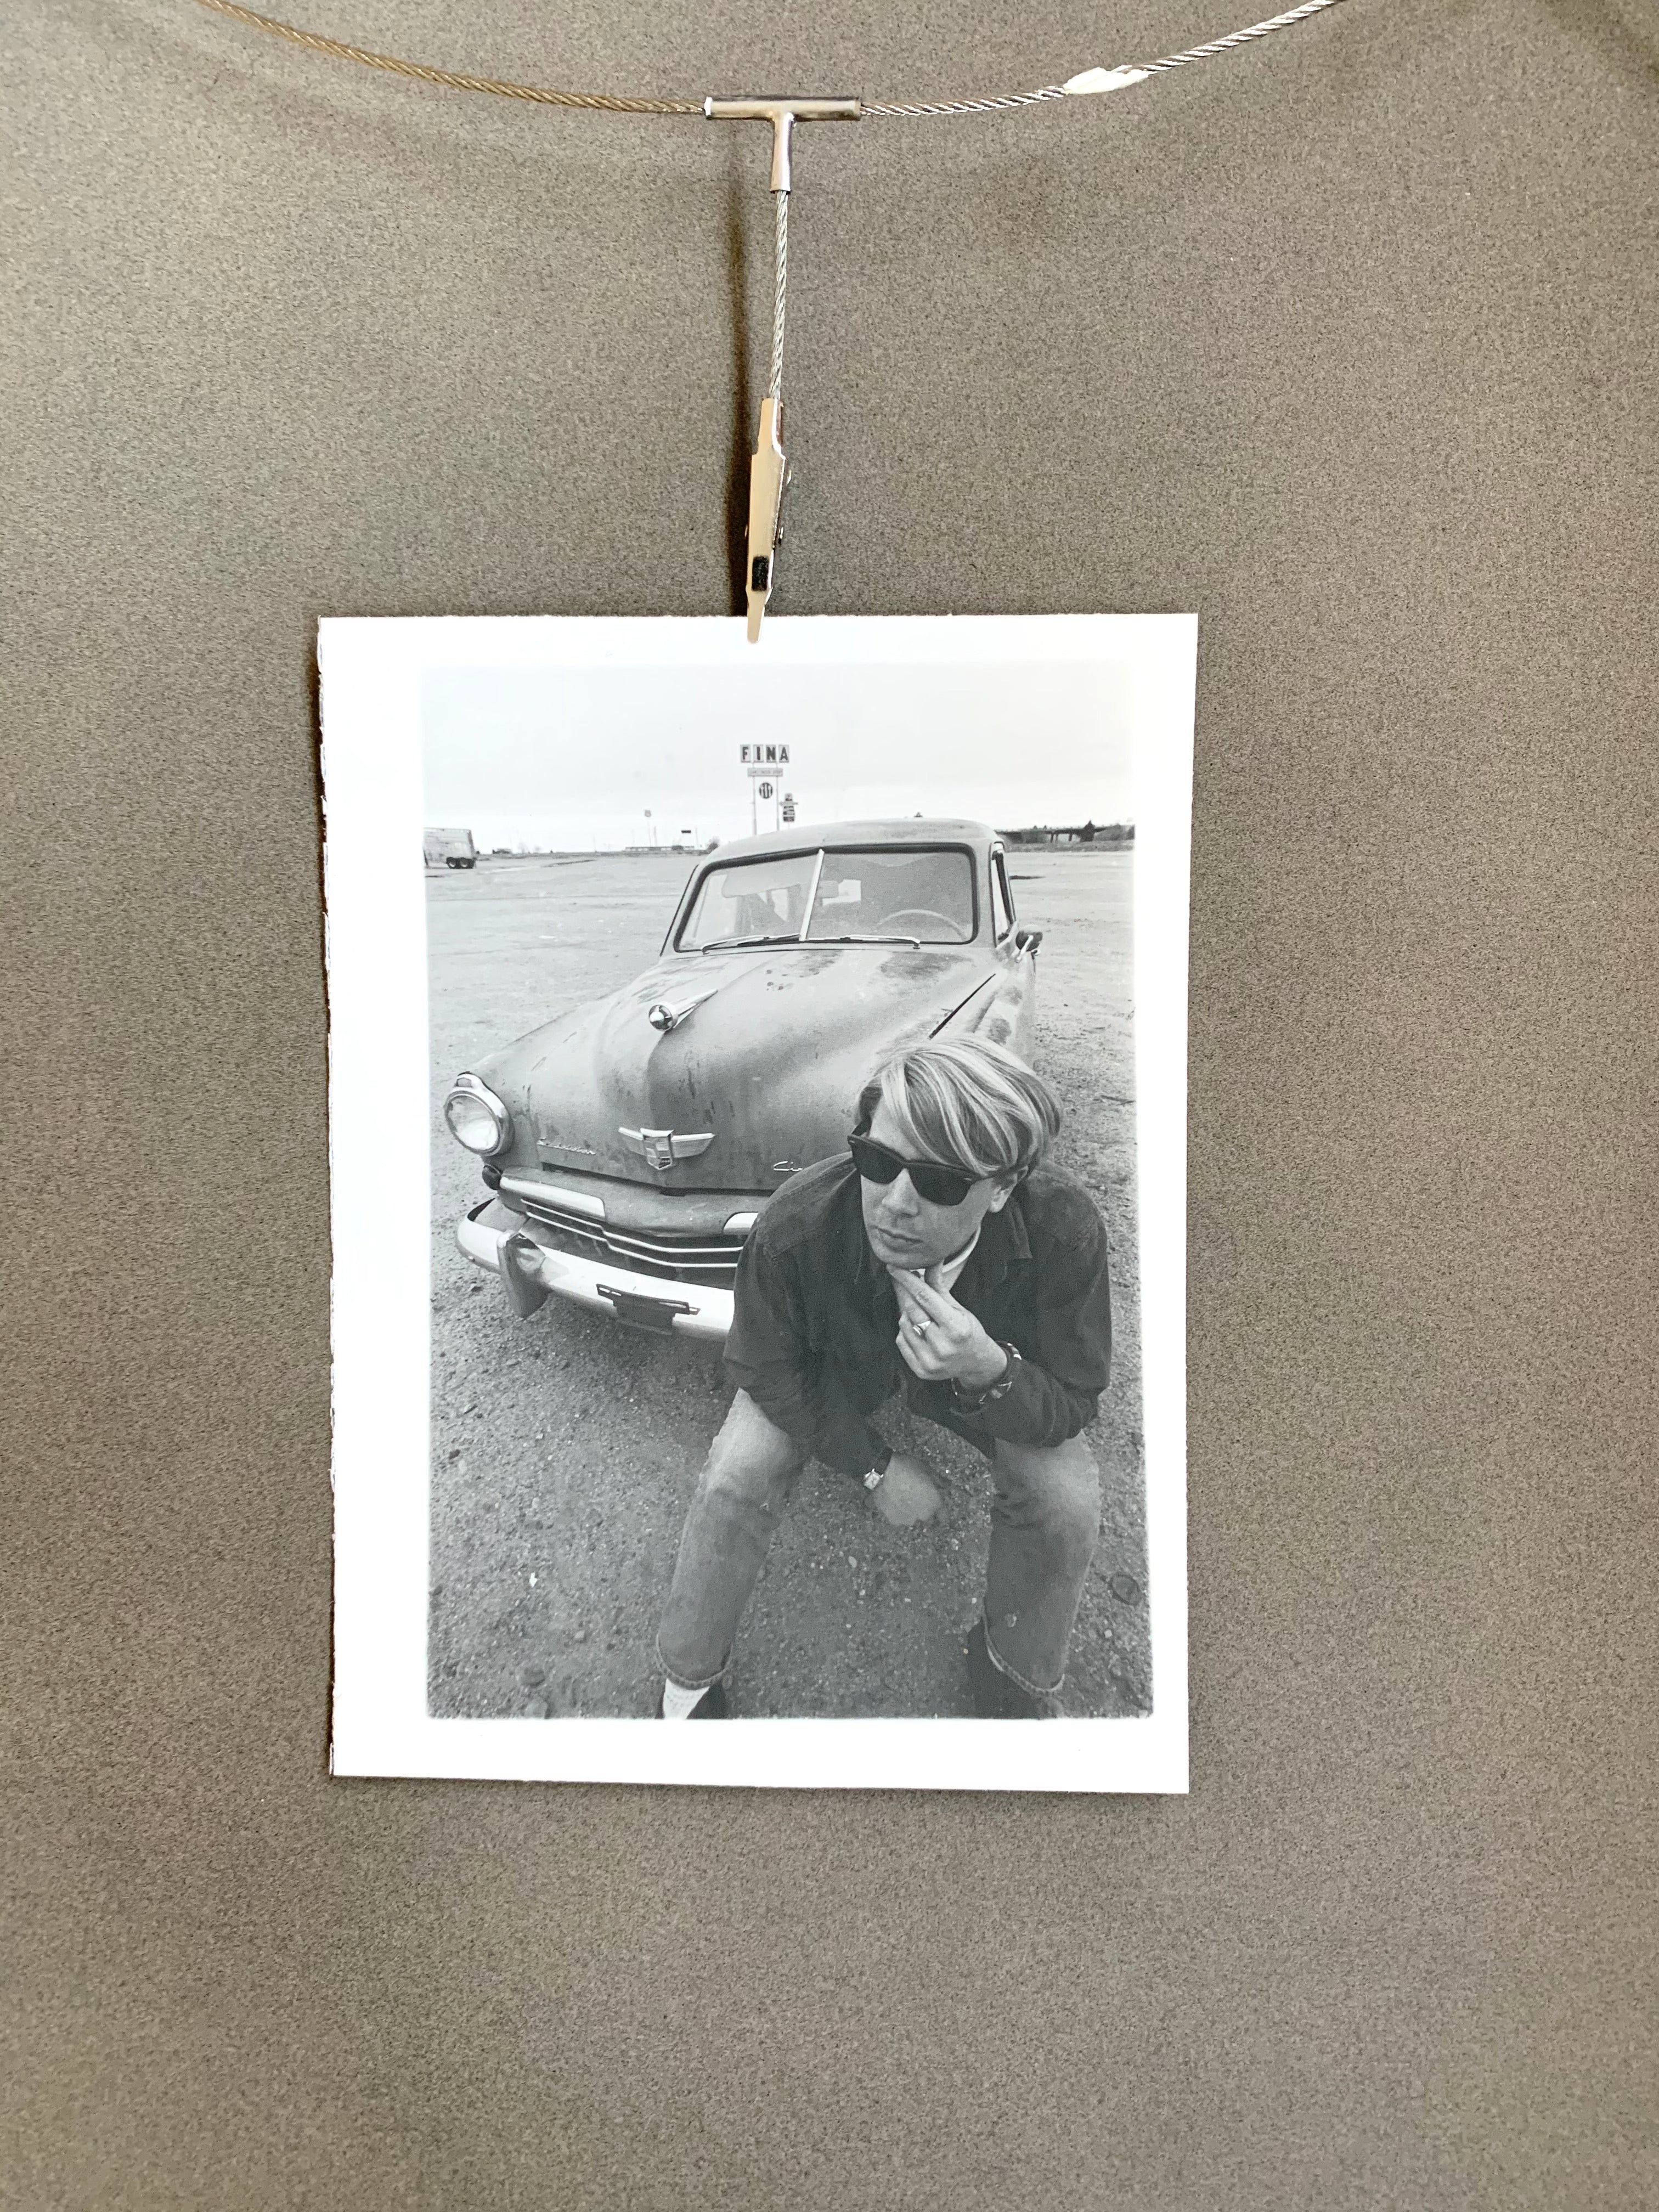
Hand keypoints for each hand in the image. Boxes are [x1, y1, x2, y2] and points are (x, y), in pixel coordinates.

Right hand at [869, 1451, 941, 1526]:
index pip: (944, 1518)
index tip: (939, 1514)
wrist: (883, 1471)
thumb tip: (947, 1485)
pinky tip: (893, 1502)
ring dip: (911, 1513)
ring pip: (913, 1520)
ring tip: (903, 1499)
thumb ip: (939, 1481)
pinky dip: (897, 1513)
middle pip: (928, 1520)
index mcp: (935, 1503)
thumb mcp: (928, 1470)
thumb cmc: (908, 1468)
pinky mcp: (894, 1520)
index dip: (941, 1515)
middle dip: (925, 1512)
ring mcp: (908, 1519)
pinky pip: (899, 1519)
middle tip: (917, 1500)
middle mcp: (924, 1515)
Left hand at [892, 1268, 1009, 1391]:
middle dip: (905, 1292)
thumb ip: (939, 1287)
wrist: (976, 1363)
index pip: (925, 1298)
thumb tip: (929, 1262)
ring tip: (920, 1312)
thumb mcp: (959, 1308)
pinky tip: (918, 1329)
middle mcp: (943, 1347)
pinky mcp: (921, 1370)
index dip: (908, 1280)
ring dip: (907, 1313)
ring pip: (904, 1324)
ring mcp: (931, 1361)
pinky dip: (906, 1330)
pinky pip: (901, 1341)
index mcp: (957, 1328)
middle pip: (912, 1310)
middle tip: (901, 1280)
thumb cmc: (968, 1331)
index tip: (894, 1267)